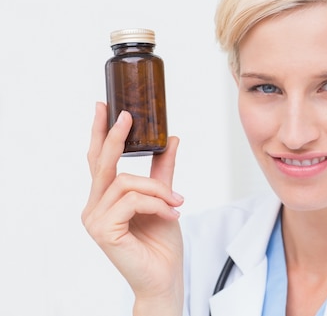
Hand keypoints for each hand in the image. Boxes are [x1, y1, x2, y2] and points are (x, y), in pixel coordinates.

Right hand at [82, 102, 183, 314]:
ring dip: (158, 189)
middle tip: (127, 115)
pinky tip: (171, 215)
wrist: (165, 276)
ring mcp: (95, 219)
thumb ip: (163, 171)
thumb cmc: (161, 241)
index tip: (105, 106)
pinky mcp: (103, 230)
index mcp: (105, 198)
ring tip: (176, 203)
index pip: (99, 160)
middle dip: (114, 136)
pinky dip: (156, 203)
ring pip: (126, 182)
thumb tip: (171, 139)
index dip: (100, 133)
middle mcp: (94, 206)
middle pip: (103, 163)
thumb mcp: (165, 198)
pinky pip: (132, 201)